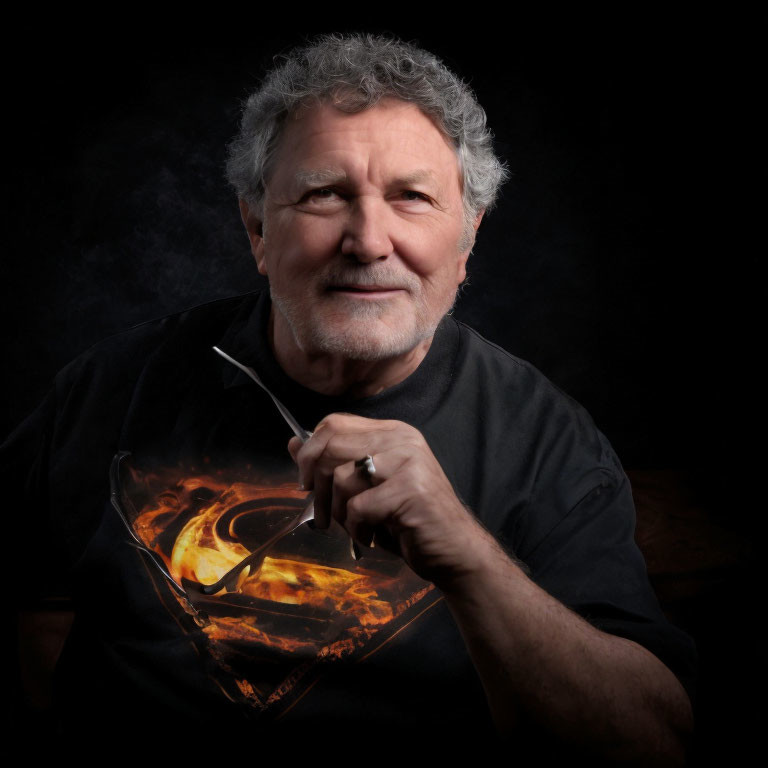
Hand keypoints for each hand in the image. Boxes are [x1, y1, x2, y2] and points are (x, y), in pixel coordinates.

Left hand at [288, 413, 492, 587]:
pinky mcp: (411, 490)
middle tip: (323, 515)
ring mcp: (409, 461)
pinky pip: (358, 507)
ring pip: (341, 478)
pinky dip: (356, 529)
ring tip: (355, 528)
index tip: (306, 482)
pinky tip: (371, 536)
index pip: (334, 423)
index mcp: (391, 432)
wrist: (455, 551)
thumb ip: (333, 464)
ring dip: (338, 513)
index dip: (310, 451)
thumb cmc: (408, 521)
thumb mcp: (366, 489)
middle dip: (316, 486)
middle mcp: (401, 439)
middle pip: (331, 445)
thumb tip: (292, 444)